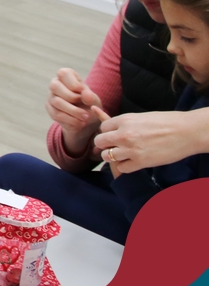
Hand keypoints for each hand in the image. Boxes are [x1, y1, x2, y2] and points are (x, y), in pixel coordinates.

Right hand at [45, 67, 103, 155]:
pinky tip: (80, 122)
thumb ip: (90, 97)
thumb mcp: (94, 100)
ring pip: (56, 102)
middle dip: (71, 97)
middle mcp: (55, 84)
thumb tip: (85, 94)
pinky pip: (56, 114)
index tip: (83, 91)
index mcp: (66, 76)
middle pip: (55, 86)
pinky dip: (70, 119)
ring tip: (86, 117)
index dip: (73, 83)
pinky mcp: (49, 109)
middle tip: (84, 103)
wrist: (85, 119)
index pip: (63, 73)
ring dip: (73, 111)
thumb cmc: (89, 104)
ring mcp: (50, 96)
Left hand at [94, 108, 208, 173]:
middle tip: (113, 147)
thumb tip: (114, 129)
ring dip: (112, 157)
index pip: (102, 128)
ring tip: (122, 155)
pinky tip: (132, 163)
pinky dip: (125, 166)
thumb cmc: (166, 122)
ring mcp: (131, 149)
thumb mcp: (141, 117)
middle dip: (104, 145)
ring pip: (107, 156)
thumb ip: (126, 123)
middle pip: (99, 142)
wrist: (186, 132)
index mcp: (124, 120)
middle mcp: (124, 134)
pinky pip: (122, 168)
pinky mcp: (140, 162)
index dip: (107, 132)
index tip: (113, 136)